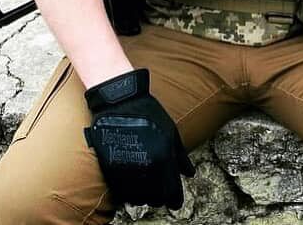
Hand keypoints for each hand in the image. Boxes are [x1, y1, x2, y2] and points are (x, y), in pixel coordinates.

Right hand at [84, 69, 194, 208]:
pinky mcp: (111, 170)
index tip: (175, 201)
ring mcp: (128, 170)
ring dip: (144, 195)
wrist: (119, 101)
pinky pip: (122, 193)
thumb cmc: (148, 112)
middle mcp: (147, 168)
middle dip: (160, 196)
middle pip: (156, 199)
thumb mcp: (170, 130)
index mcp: (164, 158)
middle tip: (160, 187)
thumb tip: (190, 174)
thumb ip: (181, 155)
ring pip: (139, 199)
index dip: (175, 199)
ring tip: (145, 182)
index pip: (172, 193)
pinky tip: (133, 181)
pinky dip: (129, 192)